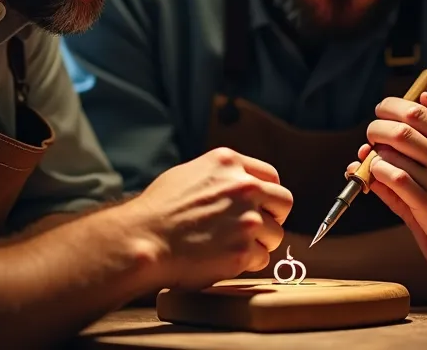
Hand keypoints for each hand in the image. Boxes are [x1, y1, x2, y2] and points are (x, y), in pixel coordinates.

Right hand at [124, 147, 292, 289]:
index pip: (271, 177)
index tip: (260, 207)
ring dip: (258, 243)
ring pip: (275, 235)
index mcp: (230, 163)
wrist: (142, 239)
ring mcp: (246, 219)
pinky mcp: (243, 250)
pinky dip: (245, 263)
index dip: (266, 195)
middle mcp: (244, 187)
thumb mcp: (189, 174)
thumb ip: (220, 177)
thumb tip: (237, 185)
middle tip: (254, 230)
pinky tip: (222, 260)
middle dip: (273, 218)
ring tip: (230, 247)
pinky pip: (260, 259)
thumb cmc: (157, 210)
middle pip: (284, 203)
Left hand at [354, 95, 426, 279]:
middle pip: (404, 126)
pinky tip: (378, 173)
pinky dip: (379, 172)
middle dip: (379, 125)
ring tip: (374, 155)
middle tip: (372, 131)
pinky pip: (395, 179)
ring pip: (395, 151)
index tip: (384, 110)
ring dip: (376, 150)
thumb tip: (418, 110)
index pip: (422, 111)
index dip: (395, 107)